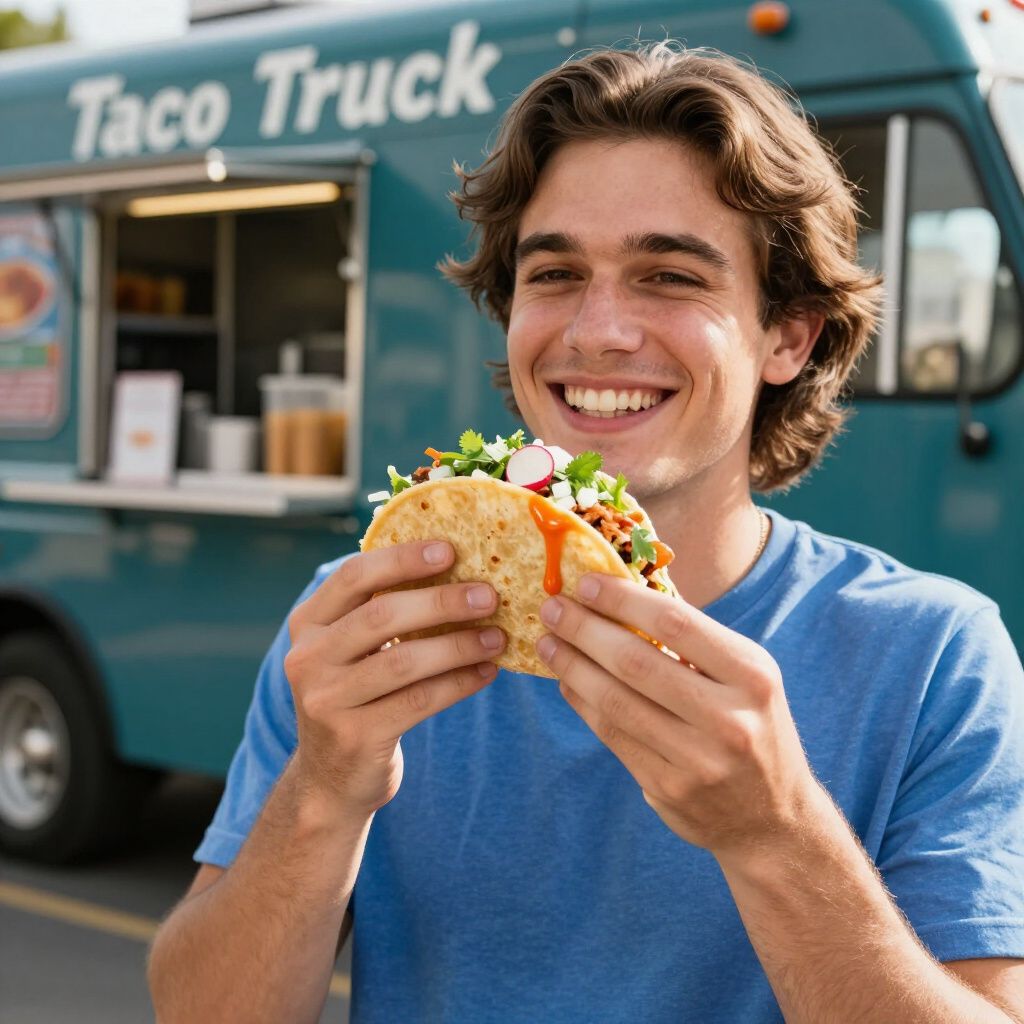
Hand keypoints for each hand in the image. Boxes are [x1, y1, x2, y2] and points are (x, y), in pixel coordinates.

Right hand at [284, 541, 505, 813]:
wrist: (330, 779)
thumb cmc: (356, 696)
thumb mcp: (350, 650)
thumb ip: (379, 611)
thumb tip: (455, 566)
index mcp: (308, 623)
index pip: (355, 576)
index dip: (403, 559)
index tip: (450, 549)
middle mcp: (307, 658)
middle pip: (382, 616)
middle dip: (441, 602)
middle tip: (488, 597)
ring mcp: (327, 700)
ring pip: (404, 661)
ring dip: (458, 645)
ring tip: (498, 637)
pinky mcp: (355, 737)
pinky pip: (418, 701)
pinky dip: (458, 683)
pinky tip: (487, 671)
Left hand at [536, 574, 819, 856]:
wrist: (773, 819)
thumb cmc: (750, 726)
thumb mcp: (744, 679)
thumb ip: (694, 642)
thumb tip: (622, 592)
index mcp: (752, 675)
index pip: (676, 623)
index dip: (622, 599)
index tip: (584, 582)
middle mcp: (730, 718)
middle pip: (636, 662)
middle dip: (584, 629)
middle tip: (551, 608)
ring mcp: (699, 759)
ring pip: (616, 701)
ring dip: (572, 666)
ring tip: (547, 643)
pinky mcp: (669, 789)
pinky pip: (613, 735)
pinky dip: (582, 702)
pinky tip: (566, 681)